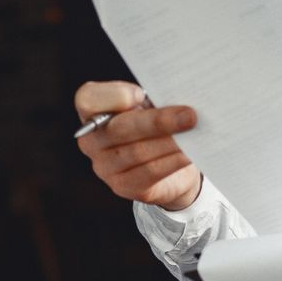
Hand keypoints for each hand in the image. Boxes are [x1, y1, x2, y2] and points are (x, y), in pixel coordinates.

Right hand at [73, 80, 201, 209]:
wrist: (167, 165)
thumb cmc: (154, 126)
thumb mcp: (148, 106)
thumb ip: (151, 100)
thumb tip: (175, 99)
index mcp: (91, 112)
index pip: (87, 99)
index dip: (113, 96)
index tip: (140, 94)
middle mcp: (90, 141)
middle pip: (120, 128)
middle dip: (158, 121)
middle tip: (190, 116)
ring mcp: (104, 167)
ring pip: (138, 152)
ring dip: (170, 142)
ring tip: (194, 133)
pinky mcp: (123, 186)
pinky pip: (150, 172)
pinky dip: (172, 161)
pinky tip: (189, 154)